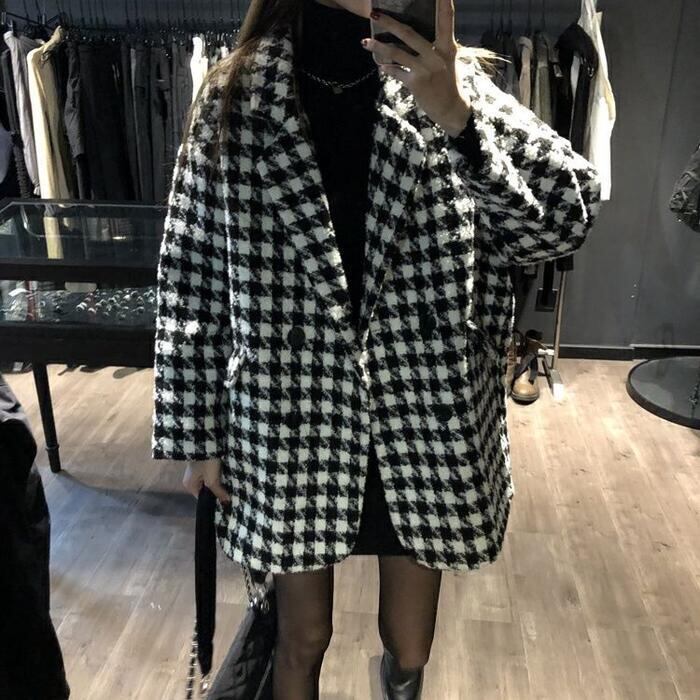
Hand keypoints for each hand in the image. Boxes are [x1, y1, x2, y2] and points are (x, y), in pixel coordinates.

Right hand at [182, 457, 230, 503]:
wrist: (204, 441)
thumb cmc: (206, 462)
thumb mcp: (212, 479)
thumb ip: (218, 492)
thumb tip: (226, 503)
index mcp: (189, 485)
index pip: (202, 498)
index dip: (213, 499)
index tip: (224, 500)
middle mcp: (190, 479)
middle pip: (205, 489)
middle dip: (216, 490)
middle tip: (228, 492)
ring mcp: (195, 471)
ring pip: (208, 481)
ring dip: (217, 481)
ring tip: (227, 483)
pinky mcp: (201, 463)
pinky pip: (209, 473)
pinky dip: (216, 474)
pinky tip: (223, 474)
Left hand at [362, 0, 471, 136]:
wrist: (450, 108)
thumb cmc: (447, 82)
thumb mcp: (447, 60)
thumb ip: (435, 45)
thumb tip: (412, 34)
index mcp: (448, 46)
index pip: (446, 18)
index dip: (444, 2)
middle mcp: (436, 55)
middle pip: (408, 33)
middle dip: (389, 22)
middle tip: (374, 12)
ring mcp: (425, 69)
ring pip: (396, 53)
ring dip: (378, 46)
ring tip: (365, 42)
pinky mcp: (416, 83)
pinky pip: (396, 72)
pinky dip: (387, 68)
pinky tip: (381, 66)